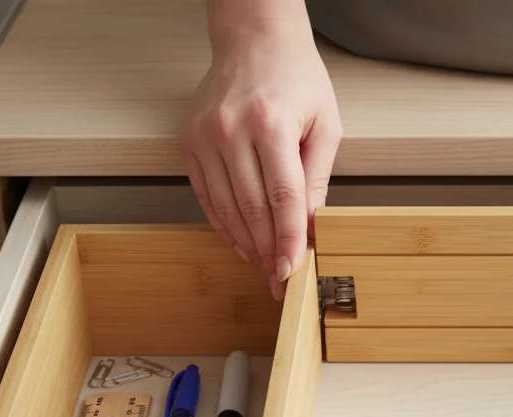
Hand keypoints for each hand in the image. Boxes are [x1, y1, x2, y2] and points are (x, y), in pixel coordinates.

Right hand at [181, 1, 340, 298]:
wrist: (254, 41)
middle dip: (268, 250)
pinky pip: (206, 195)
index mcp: (270, 123)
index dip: (289, 239)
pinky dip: (223, 223)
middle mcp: (231, 129)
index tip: (293, 270)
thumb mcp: (324, 124)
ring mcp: (204, 135)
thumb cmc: (296, 78)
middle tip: (280, 279)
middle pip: (251, 208)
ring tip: (263, 266)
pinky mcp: (188, 141)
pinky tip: (240, 242)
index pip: (282, 197)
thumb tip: (311, 226)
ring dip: (245, 243)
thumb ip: (316, 177)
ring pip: (225, 207)